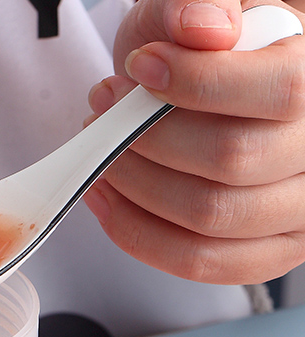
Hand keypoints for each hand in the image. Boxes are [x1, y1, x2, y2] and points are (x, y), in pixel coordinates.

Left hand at [83, 0, 304, 284]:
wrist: (209, 90)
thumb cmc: (209, 49)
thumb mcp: (208, 7)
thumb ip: (202, 5)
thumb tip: (204, 28)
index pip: (282, 90)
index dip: (199, 83)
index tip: (139, 67)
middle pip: (233, 159)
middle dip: (147, 137)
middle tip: (104, 110)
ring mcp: (300, 212)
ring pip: (209, 216)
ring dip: (134, 186)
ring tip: (101, 151)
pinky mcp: (267, 253)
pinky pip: (198, 261)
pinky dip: (137, 232)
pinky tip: (106, 197)